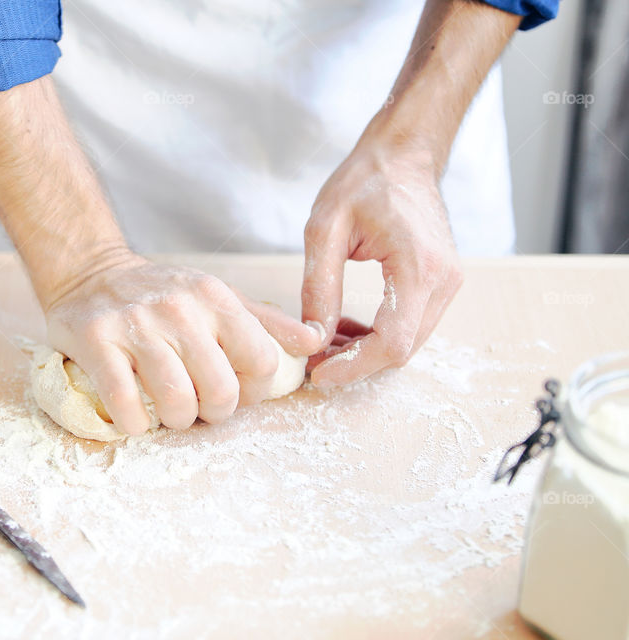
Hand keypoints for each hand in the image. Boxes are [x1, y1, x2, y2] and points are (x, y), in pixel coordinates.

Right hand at [45, 252, 321, 434]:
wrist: (90, 273)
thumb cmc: (162, 295)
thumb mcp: (217, 298)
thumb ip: (266, 323)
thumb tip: (316, 341)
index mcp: (215, 298)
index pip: (262, 360)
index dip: (254, 390)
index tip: (235, 392)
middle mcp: (178, 308)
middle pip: (221, 388)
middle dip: (214, 413)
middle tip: (199, 409)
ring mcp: (135, 324)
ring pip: (175, 399)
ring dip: (176, 421)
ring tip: (169, 414)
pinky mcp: (95, 341)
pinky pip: (124, 402)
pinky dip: (134, 424)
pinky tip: (135, 419)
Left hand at [301, 139, 462, 386]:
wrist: (403, 155)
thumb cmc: (365, 181)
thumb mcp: (325, 228)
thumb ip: (319, 286)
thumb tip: (312, 337)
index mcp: (419, 267)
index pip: (393, 342)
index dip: (353, 367)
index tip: (317, 374)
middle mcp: (443, 281)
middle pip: (402, 350)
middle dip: (355, 363)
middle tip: (312, 360)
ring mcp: (447, 283)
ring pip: (407, 342)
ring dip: (364, 350)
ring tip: (323, 338)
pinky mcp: (440, 283)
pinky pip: (410, 325)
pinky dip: (377, 335)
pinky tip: (343, 324)